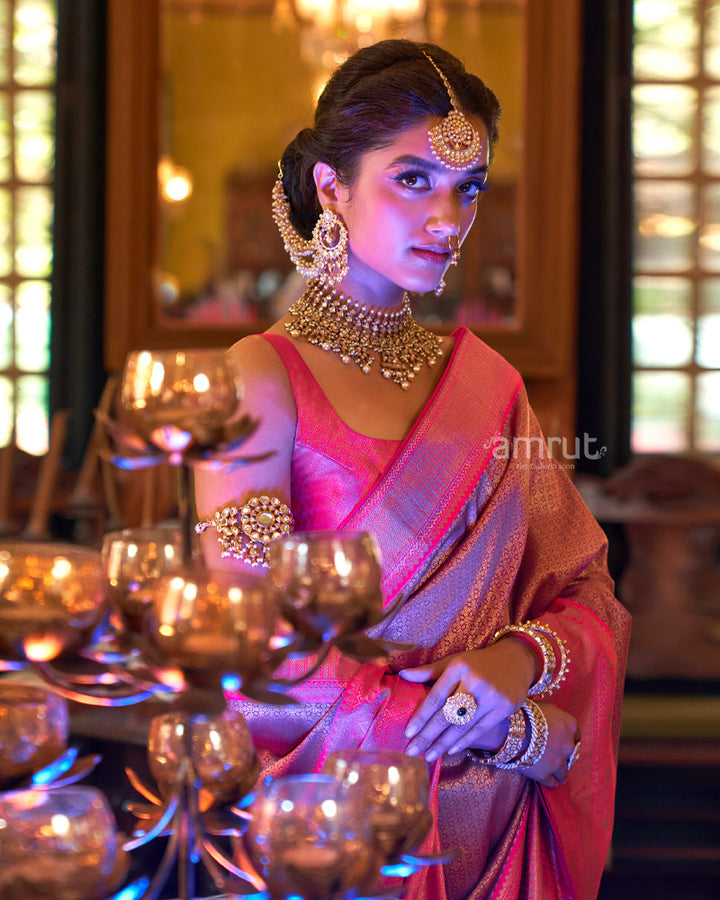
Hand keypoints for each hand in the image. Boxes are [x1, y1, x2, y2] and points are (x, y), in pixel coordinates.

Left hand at [398, 639, 537, 761]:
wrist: (517, 659)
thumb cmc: (478, 662)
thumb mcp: (454, 661)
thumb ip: (430, 671)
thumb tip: (402, 675)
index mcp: (459, 667)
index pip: (436, 696)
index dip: (421, 716)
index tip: (408, 732)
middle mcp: (475, 681)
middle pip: (447, 714)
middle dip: (428, 735)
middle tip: (412, 750)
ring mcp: (491, 696)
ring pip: (462, 725)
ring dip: (443, 743)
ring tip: (429, 755)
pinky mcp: (504, 707)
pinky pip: (480, 729)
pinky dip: (464, 741)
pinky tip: (450, 750)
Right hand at [521, 702, 579, 786]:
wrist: (513, 728)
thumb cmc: (527, 712)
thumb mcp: (546, 708)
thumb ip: (555, 718)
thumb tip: (552, 723)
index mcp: (570, 725)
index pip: (577, 735)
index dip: (571, 740)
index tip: (567, 743)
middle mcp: (568, 744)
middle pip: (571, 754)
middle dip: (565, 757)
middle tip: (559, 758)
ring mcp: (558, 761)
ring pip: (564, 772)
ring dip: (561, 774)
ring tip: (559, 777)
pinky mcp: (545, 774)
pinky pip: (551, 782)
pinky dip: (552, 782)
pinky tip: (551, 782)